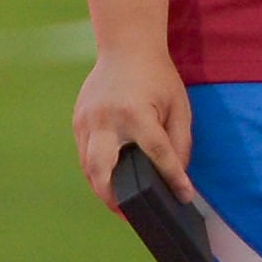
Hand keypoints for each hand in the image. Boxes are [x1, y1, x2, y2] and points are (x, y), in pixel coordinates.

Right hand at [72, 44, 192, 207]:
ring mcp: (86, 120)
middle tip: (130, 215)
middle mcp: (105, 119)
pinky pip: (85, 155)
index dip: (171, 177)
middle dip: (113, 197)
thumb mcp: (178, 106)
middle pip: (101, 169)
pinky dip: (97, 172)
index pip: (155, 153)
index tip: (183, 197)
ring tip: (123, 205)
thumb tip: (175, 177)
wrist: (126, 47)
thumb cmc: (158, 78)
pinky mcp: (78, 121)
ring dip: (103, 188)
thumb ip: (179, 142)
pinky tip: (112, 182)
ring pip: (88, 167)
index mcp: (135, 113)